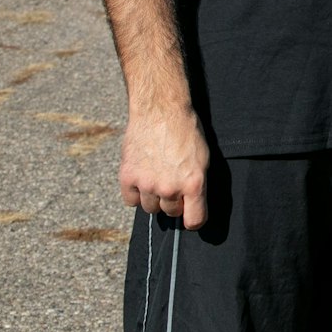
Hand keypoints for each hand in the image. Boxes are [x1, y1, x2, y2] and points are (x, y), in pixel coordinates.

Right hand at [119, 105, 209, 228]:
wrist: (161, 110)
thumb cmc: (186, 131)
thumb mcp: (203, 158)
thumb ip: (197, 183)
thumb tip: (191, 204)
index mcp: (193, 183)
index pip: (195, 220)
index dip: (195, 219)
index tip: (192, 213)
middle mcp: (170, 188)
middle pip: (171, 212)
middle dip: (174, 201)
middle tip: (173, 183)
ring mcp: (147, 184)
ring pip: (150, 208)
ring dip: (154, 197)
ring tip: (158, 176)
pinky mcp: (128, 178)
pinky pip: (131, 200)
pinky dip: (136, 193)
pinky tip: (142, 177)